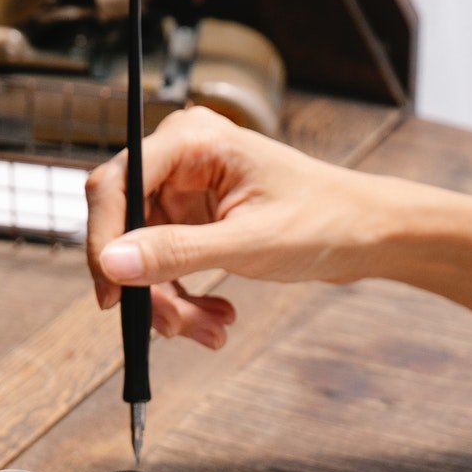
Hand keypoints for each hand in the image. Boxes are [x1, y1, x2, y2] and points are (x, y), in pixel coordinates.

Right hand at [85, 107, 394, 346]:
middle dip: (146, 284)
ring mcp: (187, 189)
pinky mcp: (196, 218)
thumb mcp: (248, 243)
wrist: (367, 233)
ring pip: (143, 253)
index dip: (104, 241)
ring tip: (210, 331)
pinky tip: (216, 319)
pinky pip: (166, 264)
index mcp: (192, 140)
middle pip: (126, 224)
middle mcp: (182, 157)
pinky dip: (184, 297)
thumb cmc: (324, 220)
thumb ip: (176, 252)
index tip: (112, 297)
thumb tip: (113, 264)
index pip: (117, 183)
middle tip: (172, 327)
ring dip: (169, 301)